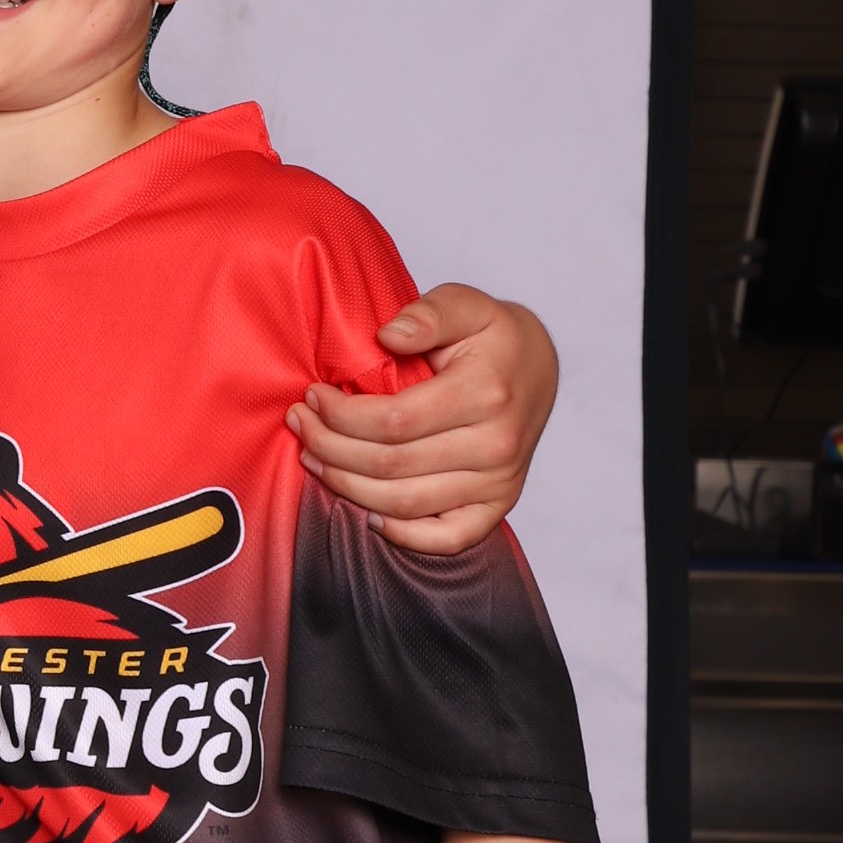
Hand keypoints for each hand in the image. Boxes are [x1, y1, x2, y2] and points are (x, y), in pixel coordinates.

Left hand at [288, 283, 556, 556]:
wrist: (540, 370)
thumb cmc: (494, 337)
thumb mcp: (465, 304)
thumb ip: (428, 314)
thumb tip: (388, 335)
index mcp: (486, 393)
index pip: (394, 420)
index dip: (341, 415)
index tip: (313, 397)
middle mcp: (497, 445)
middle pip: (391, 465)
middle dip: (331, 447)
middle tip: (301, 426)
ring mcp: (500, 482)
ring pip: (405, 504)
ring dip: (347, 486)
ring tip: (315, 458)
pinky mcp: (499, 506)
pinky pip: (447, 539)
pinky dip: (402, 535)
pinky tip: (368, 513)